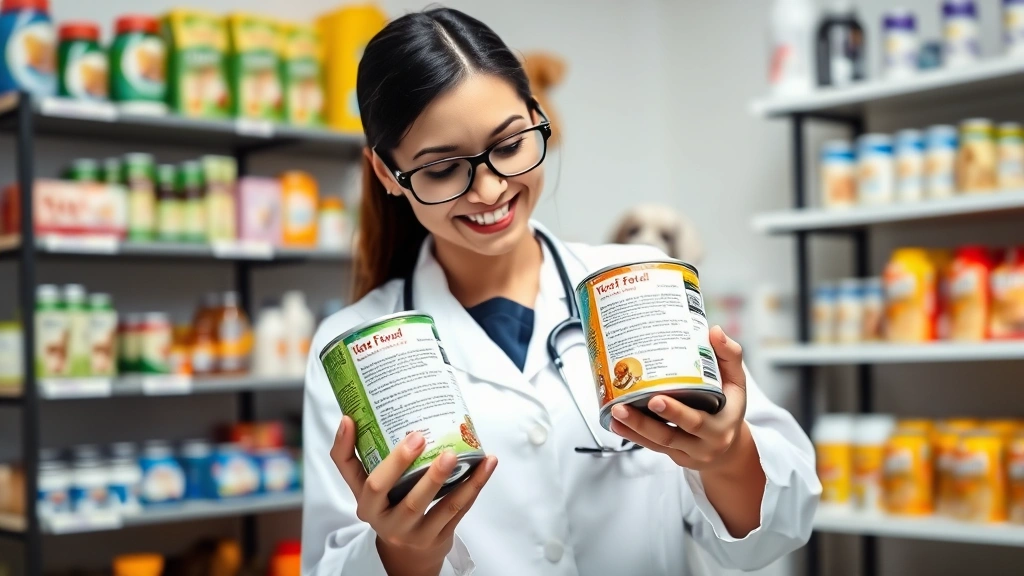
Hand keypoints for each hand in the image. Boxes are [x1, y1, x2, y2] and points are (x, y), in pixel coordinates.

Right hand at [332, 416, 497, 575]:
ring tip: (458, 454)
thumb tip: (347, 418)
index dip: (354, 451)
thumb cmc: (386, 507)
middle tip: (420, 436)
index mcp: (368, 506)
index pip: (363, 480)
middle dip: (409, 467)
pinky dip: (474, 486)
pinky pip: (460, 510)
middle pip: (403, 498)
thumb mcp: (364, 488)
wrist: (407, 553)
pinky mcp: (441, 536)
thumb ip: (353, 458)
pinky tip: (486, 464)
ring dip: (452, 479)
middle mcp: (390, 522)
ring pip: (439, 507)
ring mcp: (417, 533)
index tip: (354, 421)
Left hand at [608, 325, 749, 472]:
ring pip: (657, 443)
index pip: (698, 421)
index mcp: (721, 425)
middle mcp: (704, 444)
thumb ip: (729, 356)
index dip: (676, 412)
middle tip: (623, 406)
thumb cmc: (729, 408)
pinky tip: (615, 424)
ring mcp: (687, 453)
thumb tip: (714, 331)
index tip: (656, 398)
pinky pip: (651, 447)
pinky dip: (632, 436)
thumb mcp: (737, 383)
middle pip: (671, 436)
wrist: (730, 447)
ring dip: (633, 428)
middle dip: (645, 423)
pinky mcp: (674, 456)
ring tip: (615, 412)